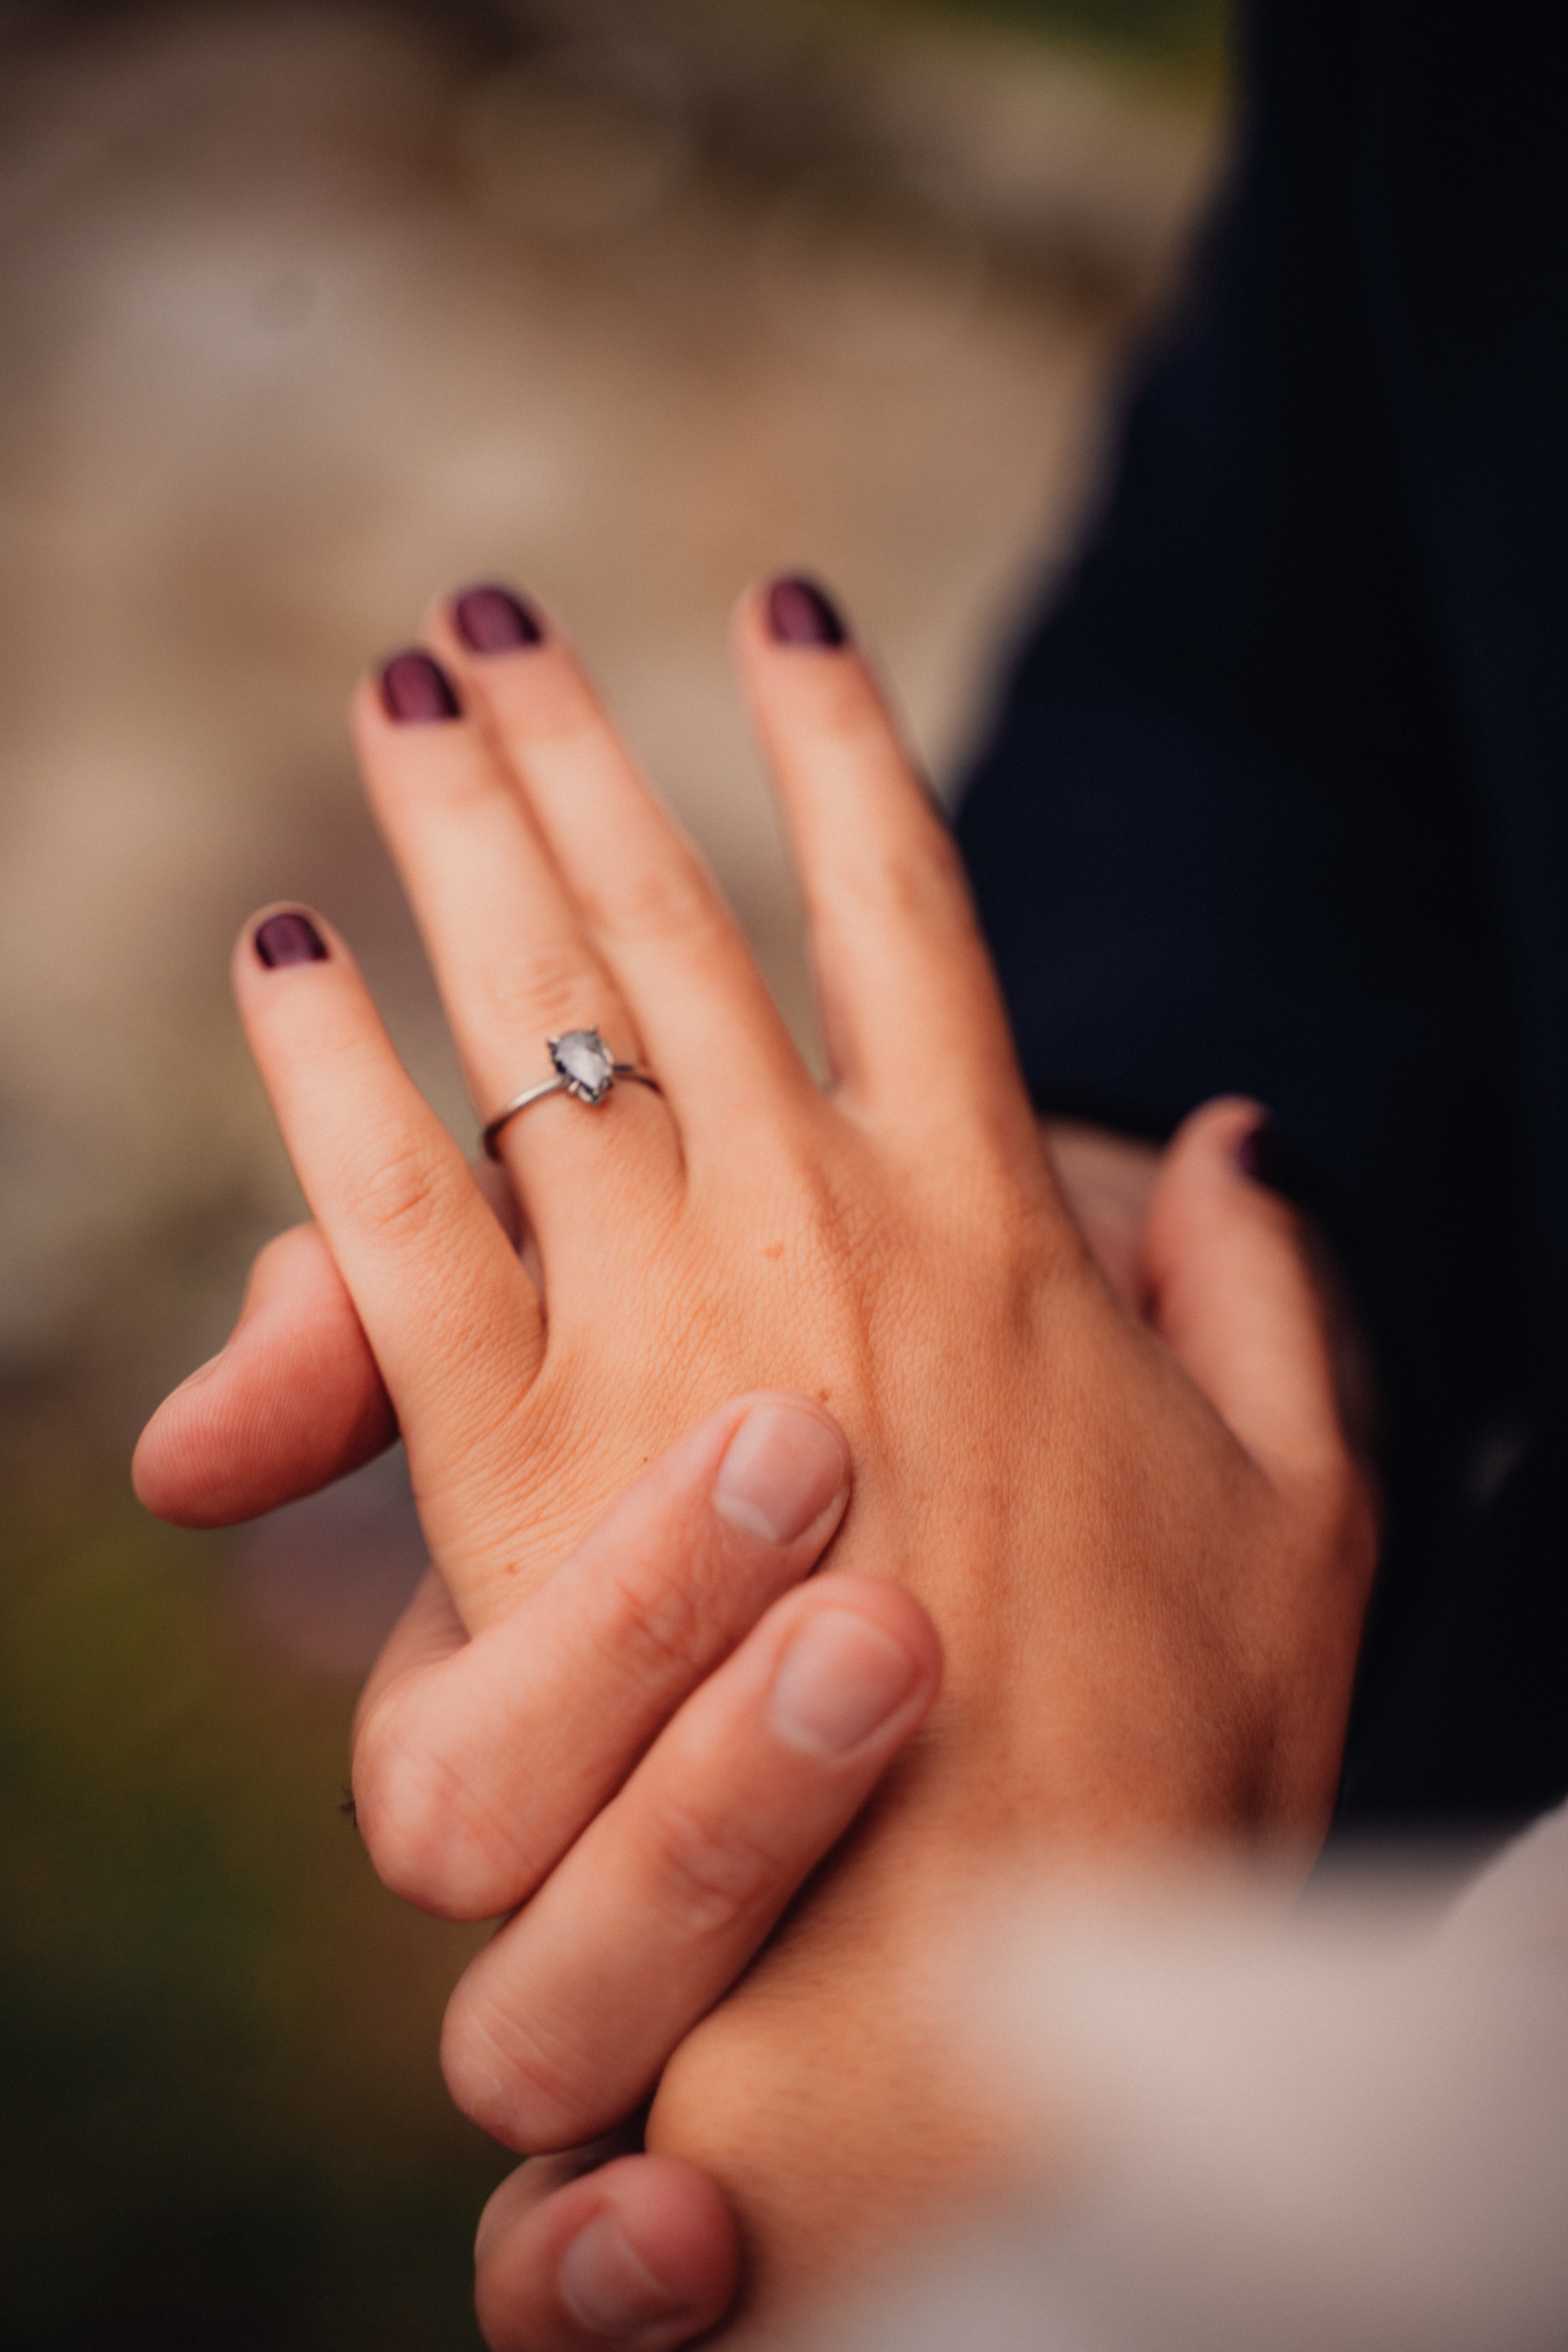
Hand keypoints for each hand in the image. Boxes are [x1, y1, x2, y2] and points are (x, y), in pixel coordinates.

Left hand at [137, 573, 1374, 2325]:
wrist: (993, 1984)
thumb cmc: (1173, 1749)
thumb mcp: (1306, 1505)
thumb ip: (1276, 1300)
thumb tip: (1236, 1140)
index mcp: (1006, 1224)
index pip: (908, 915)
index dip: (843, 746)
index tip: (780, 610)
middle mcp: (820, 1232)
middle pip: (673, 930)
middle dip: (577, 760)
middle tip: (488, 617)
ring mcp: (660, 1335)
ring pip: (539, 1026)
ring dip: (463, 845)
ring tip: (404, 695)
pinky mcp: (512, 1468)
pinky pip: (395, 1230)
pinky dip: (328, 1086)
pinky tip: (286, 957)